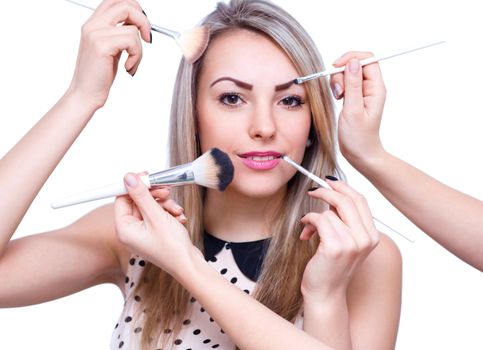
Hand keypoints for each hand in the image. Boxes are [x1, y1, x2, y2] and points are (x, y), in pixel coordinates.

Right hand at [67, 0, 150, 108]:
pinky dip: (137, 56)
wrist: (85, 94)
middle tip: (147, 38)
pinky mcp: (102, 45)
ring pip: (132, 28)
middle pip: (125, 5)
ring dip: (140, 49)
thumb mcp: (110, 49)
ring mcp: (95, 34)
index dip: (134, 8)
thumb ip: (119, 33)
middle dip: (143, 20)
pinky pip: (132, 41)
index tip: (143, 26)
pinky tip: (128, 68)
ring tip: (132, 63)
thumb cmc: (98, 75)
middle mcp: (92, 25)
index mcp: (93, 24)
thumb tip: (139, 25)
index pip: (115, 1)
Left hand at [114, 173, 197, 276]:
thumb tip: (128, 178)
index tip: (146, 176)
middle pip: (137, 201)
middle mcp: (130, 231)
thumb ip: (141, 195)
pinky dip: (168, 213)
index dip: (134, 186)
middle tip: (166, 191)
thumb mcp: (156, 216)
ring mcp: (142, 233)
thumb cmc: (172, 248)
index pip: (122, 198)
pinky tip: (178, 218)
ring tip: (177, 210)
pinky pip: (157, 215)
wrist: (189, 265)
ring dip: (164, 204)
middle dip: (154, 195)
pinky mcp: (153, 233)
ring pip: (150, 206)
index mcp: (124, 229)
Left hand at [300, 179, 378, 301]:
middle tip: (312, 191)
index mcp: (372, 236)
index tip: (329, 182)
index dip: (344, 188)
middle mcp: (365, 239)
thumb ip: (345, 220)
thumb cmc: (331, 267)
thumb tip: (333, 193)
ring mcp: (352, 243)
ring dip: (313, 216)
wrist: (325, 293)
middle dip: (327, 191)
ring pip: (329, 212)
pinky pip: (319, 219)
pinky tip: (305, 232)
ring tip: (308, 228)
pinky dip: (308, 221)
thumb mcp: (345, 241)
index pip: (361, 200)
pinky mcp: (335, 247)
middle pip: (347, 200)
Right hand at [329, 52, 385, 169]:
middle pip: (356, 65)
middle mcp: (371, 88)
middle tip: (339, 91)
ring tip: (338, 98)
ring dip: (338, 81)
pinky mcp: (355, 97)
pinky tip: (338, 99)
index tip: (336, 68)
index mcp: (376, 89)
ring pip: (348, 73)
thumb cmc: (359, 138)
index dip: (351, 59)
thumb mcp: (353, 110)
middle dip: (342, 73)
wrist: (360, 154)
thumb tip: (352, 62)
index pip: (367, 60)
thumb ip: (352, 85)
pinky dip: (338, 87)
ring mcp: (363, 92)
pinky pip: (345, 83)